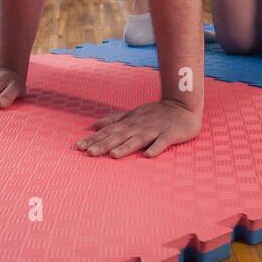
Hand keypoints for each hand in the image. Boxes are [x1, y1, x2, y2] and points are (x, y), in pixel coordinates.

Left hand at [76, 99, 201, 157]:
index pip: (108, 131)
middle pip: (119, 136)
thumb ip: (114, 120)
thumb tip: (94, 125)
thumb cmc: (155, 112)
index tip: (78, 147)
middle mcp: (139, 126)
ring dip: (126, 147)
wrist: (182, 105)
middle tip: (89, 153)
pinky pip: (162, 142)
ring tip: (114, 155)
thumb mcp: (132, 114)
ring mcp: (155, 130)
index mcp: (129, 122)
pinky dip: (156, 148)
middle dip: (104, 144)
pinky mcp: (170, 134)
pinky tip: (148, 155)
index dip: (94, 139)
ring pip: (138, 139)